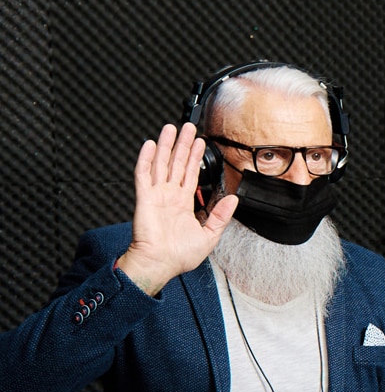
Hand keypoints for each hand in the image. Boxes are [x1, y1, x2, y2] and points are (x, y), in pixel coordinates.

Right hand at [117, 122, 237, 295]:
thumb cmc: (180, 255)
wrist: (161, 264)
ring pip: (161, 164)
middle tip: (188, 127)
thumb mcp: (209, 235)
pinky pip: (144, 174)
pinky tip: (151, 145)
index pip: (191, 174)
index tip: (201, 142)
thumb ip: (220, 216)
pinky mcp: (145, 198)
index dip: (195, 158)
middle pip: (177, 163)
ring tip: (171, 128)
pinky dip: (146, 159)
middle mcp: (170, 196)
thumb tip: (233, 200)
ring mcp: (156, 195)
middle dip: (183, 144)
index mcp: (183, 204)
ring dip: (166, 145)